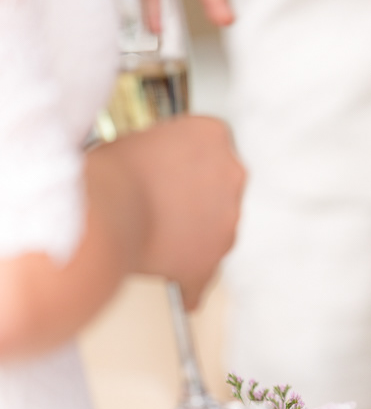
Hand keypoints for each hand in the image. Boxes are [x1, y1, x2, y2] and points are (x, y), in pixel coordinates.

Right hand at [0, 116, 245, 357]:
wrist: (99, 217)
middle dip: (197, 199)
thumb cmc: (107, 176)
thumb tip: (165, 169)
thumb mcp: (141, 141)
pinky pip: (203, 270)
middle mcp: (231, 174)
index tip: (172, 174)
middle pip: (221, 188)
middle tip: (163, 205)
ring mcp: (228, 219)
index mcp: (212, 134)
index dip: (188, 165)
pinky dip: (186, 274)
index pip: (213, 148)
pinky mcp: (213, 258)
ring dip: (193, 234)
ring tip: (155, 235)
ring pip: (216, 229)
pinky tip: (166, 270)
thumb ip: (168, 153)